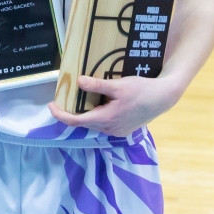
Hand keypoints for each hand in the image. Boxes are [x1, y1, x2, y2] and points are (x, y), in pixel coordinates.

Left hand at [50, 74, 185, 137]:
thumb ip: (97, 85)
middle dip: (70, 113)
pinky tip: (95, 105)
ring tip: (77, 101)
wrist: (163, 98)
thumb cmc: (141, 90)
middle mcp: (110, 129)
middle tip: (62, 100)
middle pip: (84, 124)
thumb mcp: (118, 85)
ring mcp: (117, 131)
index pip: (76, 121)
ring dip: (84, 115)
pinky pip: (103, 124)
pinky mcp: (123, 129)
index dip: (60, 115)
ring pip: (94, 124)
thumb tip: (78, 82)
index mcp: (106, 119)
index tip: (50, 106)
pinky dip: (95, 116)